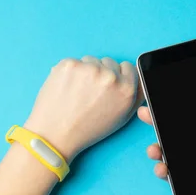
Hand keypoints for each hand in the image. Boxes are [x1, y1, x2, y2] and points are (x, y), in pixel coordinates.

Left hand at [24, 56, 143, 161]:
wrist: (55, 134)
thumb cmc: (87, 128)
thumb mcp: (121, 117)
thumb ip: (135, 95)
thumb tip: (140, 77)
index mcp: (126, 89)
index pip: (129, 67)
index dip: (118, 76)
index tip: (108, 84)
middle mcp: (110, 77)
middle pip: (110, 62)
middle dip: (102, 73)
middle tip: (90, 92)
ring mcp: (89, 68)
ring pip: (91, 60)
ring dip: (86, 71)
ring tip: (77, 91)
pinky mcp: (69, 65)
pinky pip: (74, 62)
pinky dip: (70, 72)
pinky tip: (66, 87)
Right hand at [138, 85, 195, 194]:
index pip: (193, 117)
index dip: (178, 105)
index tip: (164, 93)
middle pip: (174, 131)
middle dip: (157, 121)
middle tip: (146, 113)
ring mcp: (192, 167)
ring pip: (167, 152)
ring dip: (156, 147)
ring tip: (155, 148)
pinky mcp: (187, 186)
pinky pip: (169, 176)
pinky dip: (161, 170)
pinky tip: (163, 168)